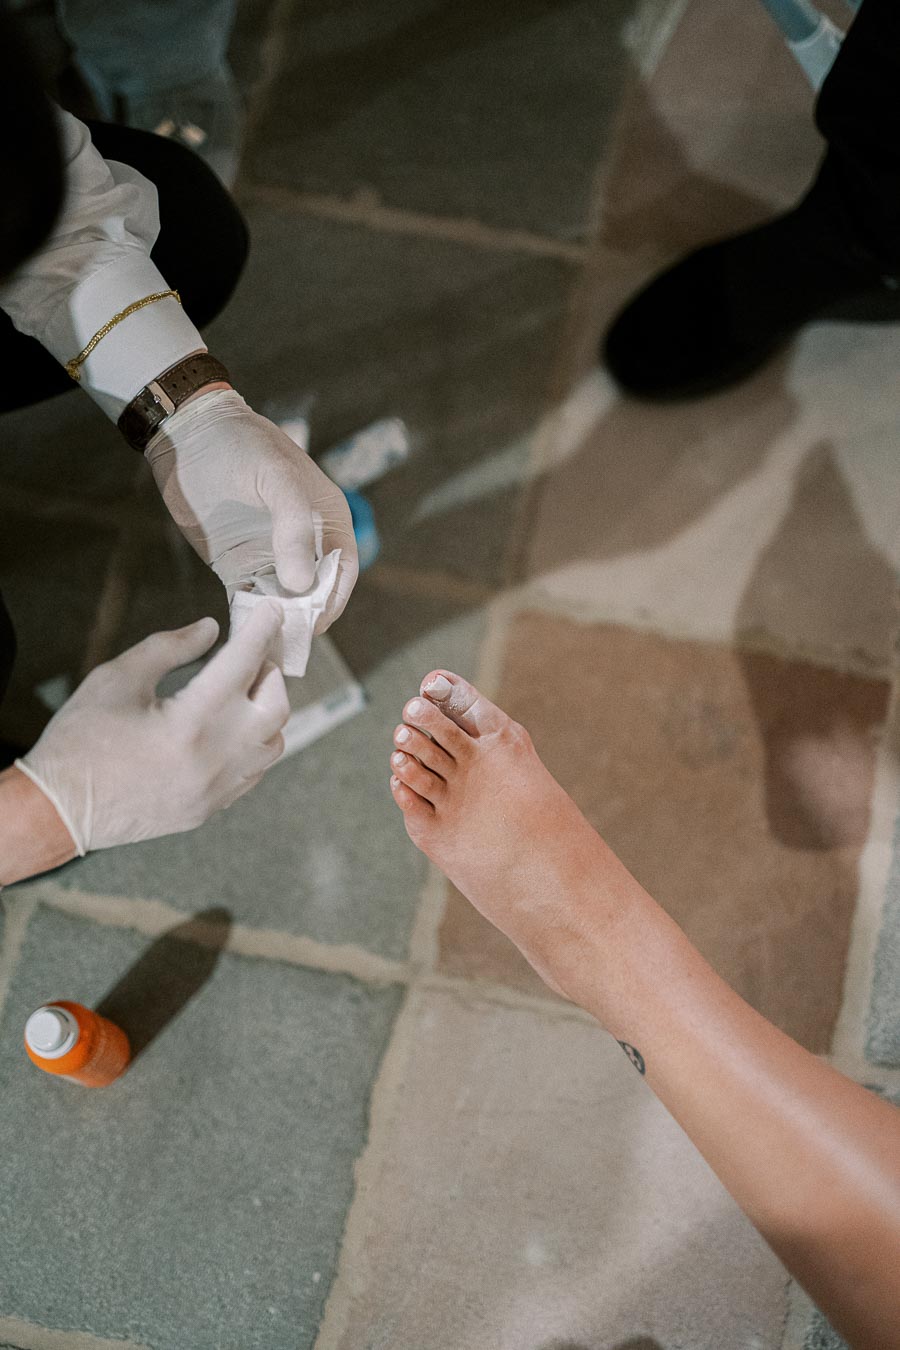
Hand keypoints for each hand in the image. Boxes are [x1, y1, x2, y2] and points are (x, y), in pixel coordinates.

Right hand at [16, 604, 289, 853]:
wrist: (59, 811)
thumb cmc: (80, 740)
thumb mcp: (117, 679)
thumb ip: (169, 648)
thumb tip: (211, 628)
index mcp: (189, 722)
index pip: (243, 664)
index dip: (260, 631)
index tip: (272, 611)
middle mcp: (214, 758)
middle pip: (275, 705)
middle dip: (269, 671)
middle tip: (251, 652)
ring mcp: (216, 789)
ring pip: (273, 742)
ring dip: (267, 709)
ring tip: (244, 688)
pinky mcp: (211, 807)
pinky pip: (255, 771)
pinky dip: (255, 742)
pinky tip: (233, 726)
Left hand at [145, 389, 357, 631]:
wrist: (187, 434)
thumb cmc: (241, 446)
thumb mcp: (276, 479)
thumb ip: (295, 529)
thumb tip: (304, 585)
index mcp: (328, 520)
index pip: (343, 571)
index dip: (333, 599)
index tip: (314, 623)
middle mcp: (304, 543)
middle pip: (315, 593)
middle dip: (304, 618)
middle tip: (285, 643)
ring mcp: (270, 556)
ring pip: (283, 601)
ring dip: (276, 623)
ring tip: (263, 647)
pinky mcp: (237, 565)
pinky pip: (249, 600)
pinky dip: (248, 619)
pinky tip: (241, 636)